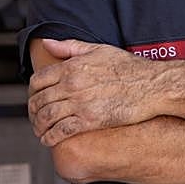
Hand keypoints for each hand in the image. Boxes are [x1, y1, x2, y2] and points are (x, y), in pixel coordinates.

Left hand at [27, 39, 158, 145]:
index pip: (38, 80)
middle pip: (39, 100)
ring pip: (47, 116)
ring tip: (40, 131)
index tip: (35, 98)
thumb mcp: (99, 49)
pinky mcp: (91, 120)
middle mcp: (73, 84)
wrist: (152, 86)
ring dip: (39, 126)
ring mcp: (81, 103)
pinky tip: (49, 139)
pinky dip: (51, 137)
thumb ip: (70, 46)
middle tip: (35, 117)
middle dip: (33, 111)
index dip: (32, 91)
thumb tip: (48, 43)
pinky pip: (62, 130)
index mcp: (72, 67)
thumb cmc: (129, 67)